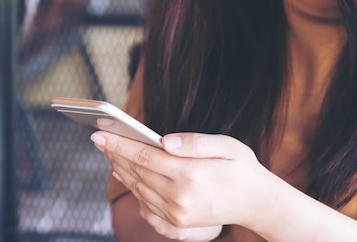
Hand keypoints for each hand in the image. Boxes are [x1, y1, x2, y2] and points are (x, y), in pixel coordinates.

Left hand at [91, 131, 269, 239]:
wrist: (256, 203)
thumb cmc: (242, 169)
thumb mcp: (227, 146)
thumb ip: (195, 142)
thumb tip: (164, 140)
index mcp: (191, 174)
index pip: (145, 156)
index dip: (119, 144)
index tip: (99, 134)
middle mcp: (179, 197)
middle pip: (136, 172)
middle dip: (115, 154)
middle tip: (99, 139)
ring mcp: (176, 214)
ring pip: (137, 188)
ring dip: (120, 169)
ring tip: (110, 152)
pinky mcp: (176, 224)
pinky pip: (145, 204)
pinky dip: (132, 188)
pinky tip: (127, 174)